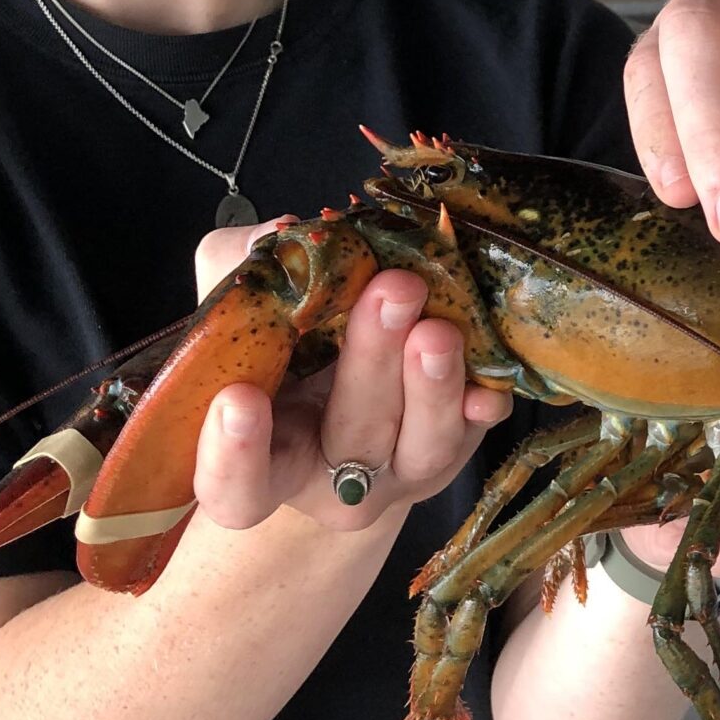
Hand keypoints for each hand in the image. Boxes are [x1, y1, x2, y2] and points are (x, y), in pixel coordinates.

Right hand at [187, 222, 511, 535]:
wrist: (347, 395)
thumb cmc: (282, 361)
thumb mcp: (243, 316)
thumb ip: (240, 272)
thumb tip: (283, 232)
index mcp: (265, 462)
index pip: (236, 487)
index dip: (234, 455)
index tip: (239, 398)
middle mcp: (335, 481)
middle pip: (351, 442)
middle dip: (372, 366)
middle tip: (391, 291)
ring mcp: (404, 469)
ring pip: (424, 444)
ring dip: (433, 383)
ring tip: (438, 327)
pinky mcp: (459, 446)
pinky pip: (477, 429)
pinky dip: (483, 398)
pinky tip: (485, 371)